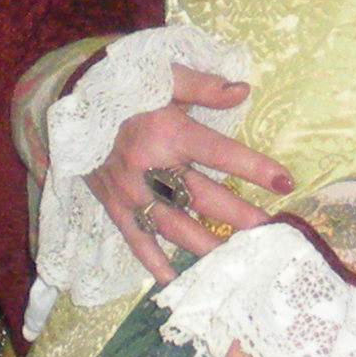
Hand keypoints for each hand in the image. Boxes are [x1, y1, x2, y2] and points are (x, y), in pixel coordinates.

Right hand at [85, 67, 292, 282]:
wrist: (69, 100)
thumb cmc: (123, 86)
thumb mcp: (162, 75)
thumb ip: (202, 86)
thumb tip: (242, 91)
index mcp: (168, 131)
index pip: (220, 153)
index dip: (254, 167)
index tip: (286, 181)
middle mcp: (150, 166)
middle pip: (203, 198)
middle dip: (240, 217)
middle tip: (272, 234)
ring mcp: (130, 192)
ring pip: (175, 226)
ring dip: (207, 246)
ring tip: (239, 261)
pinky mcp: (113, 206)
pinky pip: (136, 240)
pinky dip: (154, 263)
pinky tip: (176, 282)